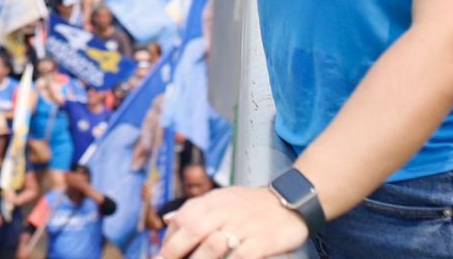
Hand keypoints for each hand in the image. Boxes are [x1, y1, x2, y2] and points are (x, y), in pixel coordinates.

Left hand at [159, 185, 309, 258]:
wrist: (291, 200)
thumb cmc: (252, 205)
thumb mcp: (222, 199)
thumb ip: (196, 210)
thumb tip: (167, 220)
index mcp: (214, 200)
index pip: (184, 216)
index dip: (169, 238)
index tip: (161, 256)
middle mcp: (226, 210)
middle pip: (193, 228)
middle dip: (174, 250)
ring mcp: (245, 225)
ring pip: (213, 244)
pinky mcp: (264, 239)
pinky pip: (243, 255)